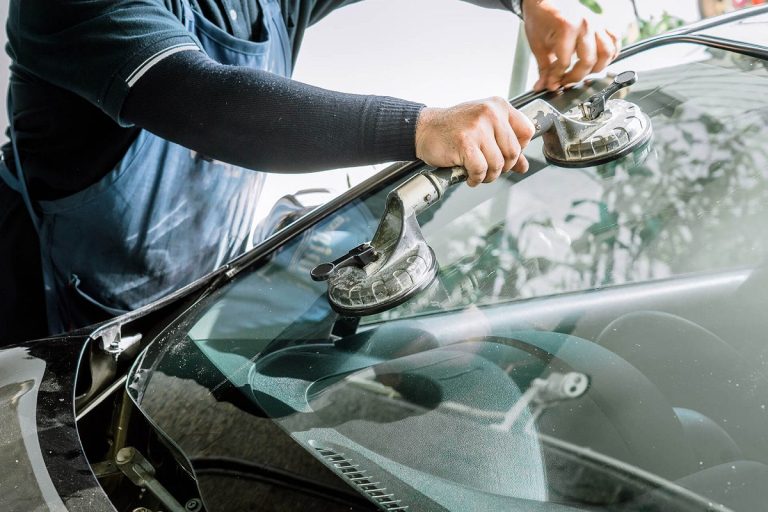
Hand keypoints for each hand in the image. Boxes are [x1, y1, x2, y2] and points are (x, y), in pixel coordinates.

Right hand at [414, 97, 534, 186]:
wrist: (424, 129)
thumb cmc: (454, 129)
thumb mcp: (484, 130)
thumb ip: (505, 145)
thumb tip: (523, 166)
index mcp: (498, 106)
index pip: (527, 132)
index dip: (519, 149)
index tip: (505, 155)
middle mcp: (490, 113)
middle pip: (513, 152)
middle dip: (503, 168)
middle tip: (489, 169)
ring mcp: (477, 127)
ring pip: (497, 164)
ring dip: (488, 176)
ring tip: (477, 173)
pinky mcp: (465, 143)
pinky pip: (481, 170)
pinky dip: (476, 178)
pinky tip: (469, 176)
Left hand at [523, 0, 619, 90]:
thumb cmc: (541, 18)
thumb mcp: (538, 45)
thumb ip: (544, 68)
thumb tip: (544, 86)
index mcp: (567, 27)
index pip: (565, 62)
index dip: (558, 78)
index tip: (553, 84)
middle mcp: (586, 24)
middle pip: (589, 61)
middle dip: (576, 77)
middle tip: (566, 82)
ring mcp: (597, 23)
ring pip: (607, 53)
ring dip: (596, 68)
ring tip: (583, 73)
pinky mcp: (602, 22)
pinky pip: (615, 40)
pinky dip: (611, 53)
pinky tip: (599, 61)